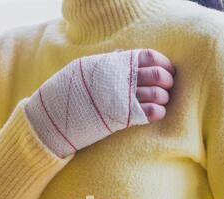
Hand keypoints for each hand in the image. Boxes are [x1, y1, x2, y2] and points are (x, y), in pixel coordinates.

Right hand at [25, 48, 175, 157]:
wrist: (55, 114)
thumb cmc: (70, 90)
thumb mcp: (87, 68)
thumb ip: (108, 62)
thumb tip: (122, 55)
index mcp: (115, 64)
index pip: (148, 56)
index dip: (162, 62)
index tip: (168, 69)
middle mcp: (121, 79)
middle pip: (157, 74)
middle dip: (167, 80)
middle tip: (167, 86)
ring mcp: (122, 99)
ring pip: (155, 94)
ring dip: (163, 97)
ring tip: (162, 100)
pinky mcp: (121, 119)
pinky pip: (148, 113)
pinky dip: (157, 112)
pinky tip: (158, 113)